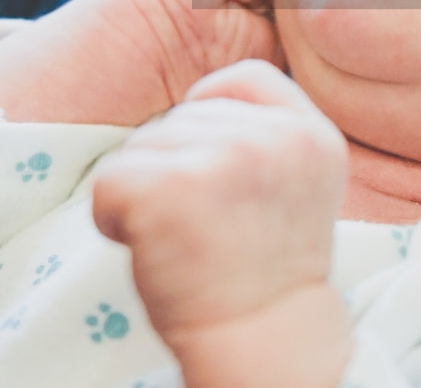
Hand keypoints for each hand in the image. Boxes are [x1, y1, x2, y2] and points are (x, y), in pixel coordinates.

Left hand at [92, 60, 351, 386]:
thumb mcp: (300, 182)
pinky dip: (113, 218)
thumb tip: (201, 99)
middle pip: (183, 116)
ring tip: (184, 239)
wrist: (260, 341)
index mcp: (310, 133)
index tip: (210, 166)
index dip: (212, 112)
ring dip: (146, 192)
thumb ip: (270, 136)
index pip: (243, 79)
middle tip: (205, 225)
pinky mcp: (166, 187)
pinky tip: (152, 249)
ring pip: (142, 146)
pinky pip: (110, 181)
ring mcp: (220, 158)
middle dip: (176, 165)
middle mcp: (271, 138)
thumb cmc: (266, 270)